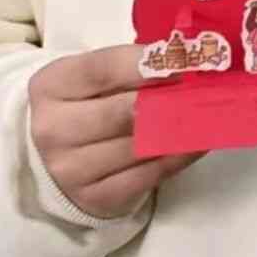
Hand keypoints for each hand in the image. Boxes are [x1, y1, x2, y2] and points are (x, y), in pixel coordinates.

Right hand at [29, 45, 206, 219]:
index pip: (103, 69)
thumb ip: (125, 67)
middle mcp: (53, 129)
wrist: (50, 159)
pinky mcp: (95, 198)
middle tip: (205, 88)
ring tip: (207, 113)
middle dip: (169, 98)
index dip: (147, 64)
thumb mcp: (87, 79)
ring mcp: (72, 169)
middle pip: (125, 111)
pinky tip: (197, 142)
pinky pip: (149, 175)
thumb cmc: (80, 107)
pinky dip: (178, 156)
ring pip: (141, 145)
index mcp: (49, 87)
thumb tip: (180, 59)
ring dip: (180, 128)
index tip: (183, 60)